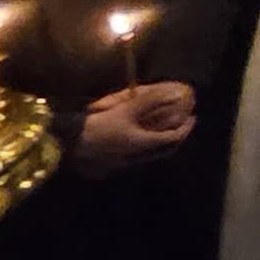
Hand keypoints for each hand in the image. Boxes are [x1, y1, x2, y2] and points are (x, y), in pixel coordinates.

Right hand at [70, 84, 196, 174]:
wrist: (65, 146)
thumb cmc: (98, 127)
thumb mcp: (124, 110)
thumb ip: (149, 101)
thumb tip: (174, 93)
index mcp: (143, 145)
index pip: (173, 139)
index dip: (186, 128)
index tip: (193, 117)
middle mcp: (137, 158)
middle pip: (165, 151)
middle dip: (177, 138)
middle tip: (182, 125)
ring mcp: (123, 164)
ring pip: (151, 155)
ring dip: (160, 144)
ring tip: (163, 130)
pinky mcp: (111, 166)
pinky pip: (136, 157)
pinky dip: (145, 147)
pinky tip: (139, 138)